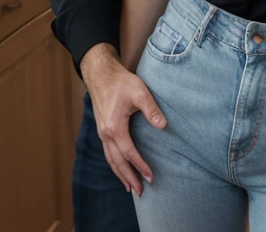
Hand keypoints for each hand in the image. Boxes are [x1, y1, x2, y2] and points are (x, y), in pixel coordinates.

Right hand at [81, 44, 165, 196]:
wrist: (101, 74)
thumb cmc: (121, 82)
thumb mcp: (139, 92)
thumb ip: (152, 110)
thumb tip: (163, 126)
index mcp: (115, 127)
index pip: (129, 153)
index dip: (140, 166)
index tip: (151, 177)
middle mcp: (105, 134)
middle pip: (117, 162)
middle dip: (129, 177)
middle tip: (140, 191)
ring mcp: (101, 132)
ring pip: (110, 159)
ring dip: (120, 174)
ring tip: (129, 187)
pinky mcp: (101, 129)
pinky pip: (107, 152)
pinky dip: (114, 164)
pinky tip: (119, 167)